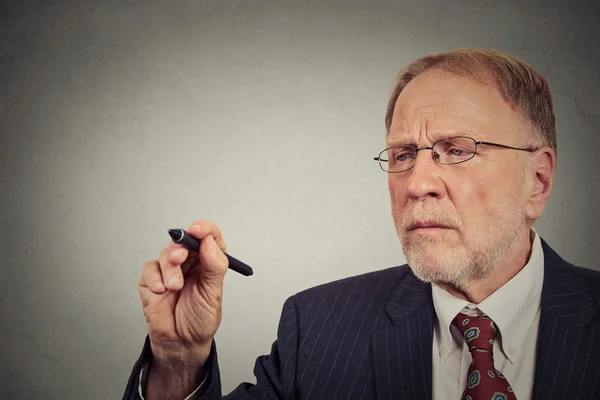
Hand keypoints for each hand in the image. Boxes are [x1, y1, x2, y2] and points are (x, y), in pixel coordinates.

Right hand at [139, 220, 228, 368]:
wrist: (180, 343)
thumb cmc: (200, 320)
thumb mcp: (213, 294)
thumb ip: (214, 266)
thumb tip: (209, 242)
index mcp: (209, 263)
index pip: (209, 237)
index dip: (204, 229)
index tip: (197, 230)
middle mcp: (190, 263)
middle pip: (183, 241)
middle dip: (180, 248)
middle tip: (179, 259)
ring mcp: (170, 270)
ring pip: (165, 254)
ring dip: (169, 270)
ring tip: (174, 288)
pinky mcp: (152, 279)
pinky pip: (150, 268)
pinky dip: (155, 278)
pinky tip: (161, 291)